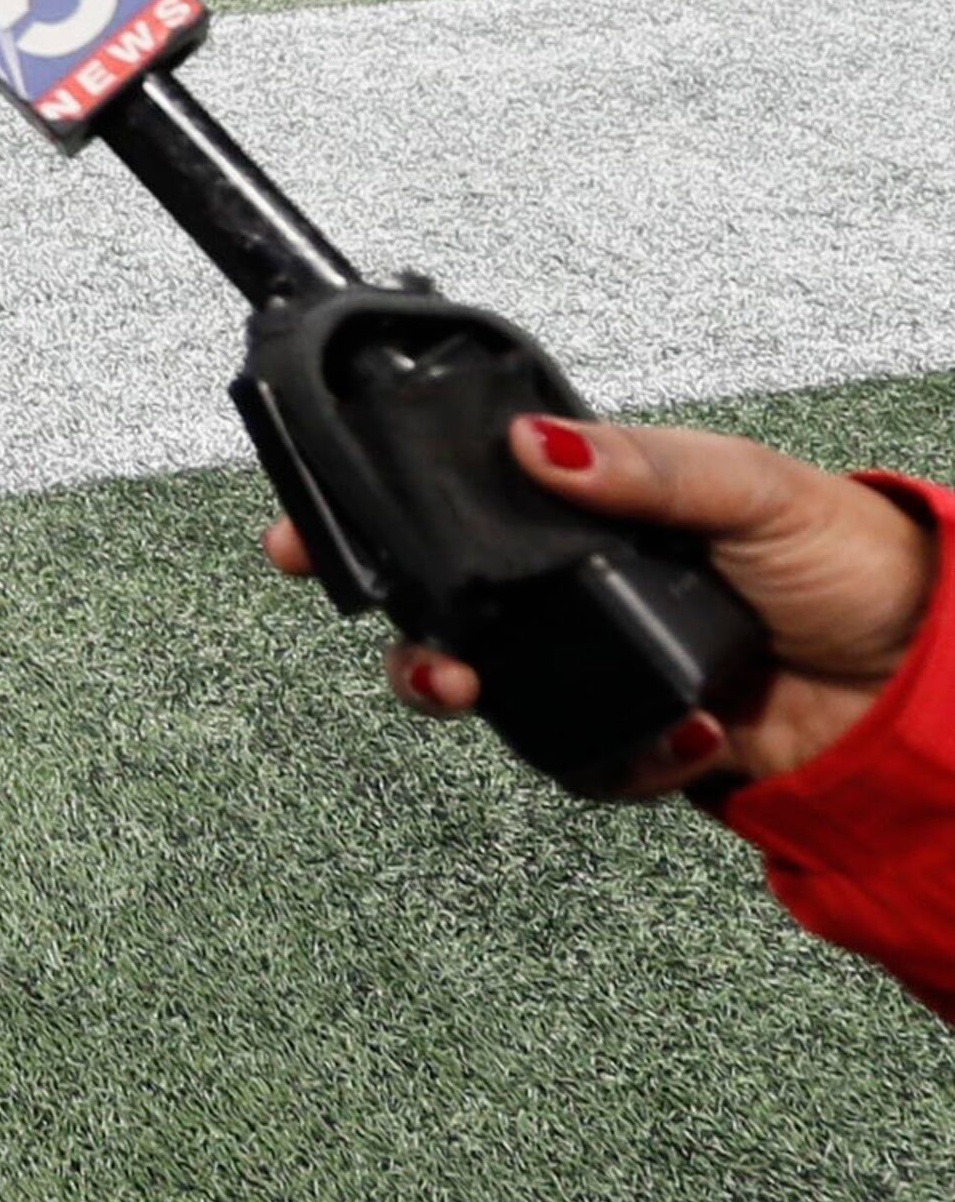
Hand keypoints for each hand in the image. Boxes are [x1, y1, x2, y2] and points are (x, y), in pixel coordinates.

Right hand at [268, 415, 939, 792]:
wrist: (931, 683)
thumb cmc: (852, 562)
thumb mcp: (750, 488)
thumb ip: (644, 468)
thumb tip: (539, 443)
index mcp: (593, 505)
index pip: (459, 497)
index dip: (375, 509)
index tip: (309, 525)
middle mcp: (577, 583)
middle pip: (444, 600)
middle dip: (398, 623)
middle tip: (394, 629)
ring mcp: (599, 661)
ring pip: (487, 682)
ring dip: (461, 687)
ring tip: (466, 687)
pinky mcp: (636, 739)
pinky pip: (580, 758)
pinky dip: (611, 757)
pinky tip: (676, 736)